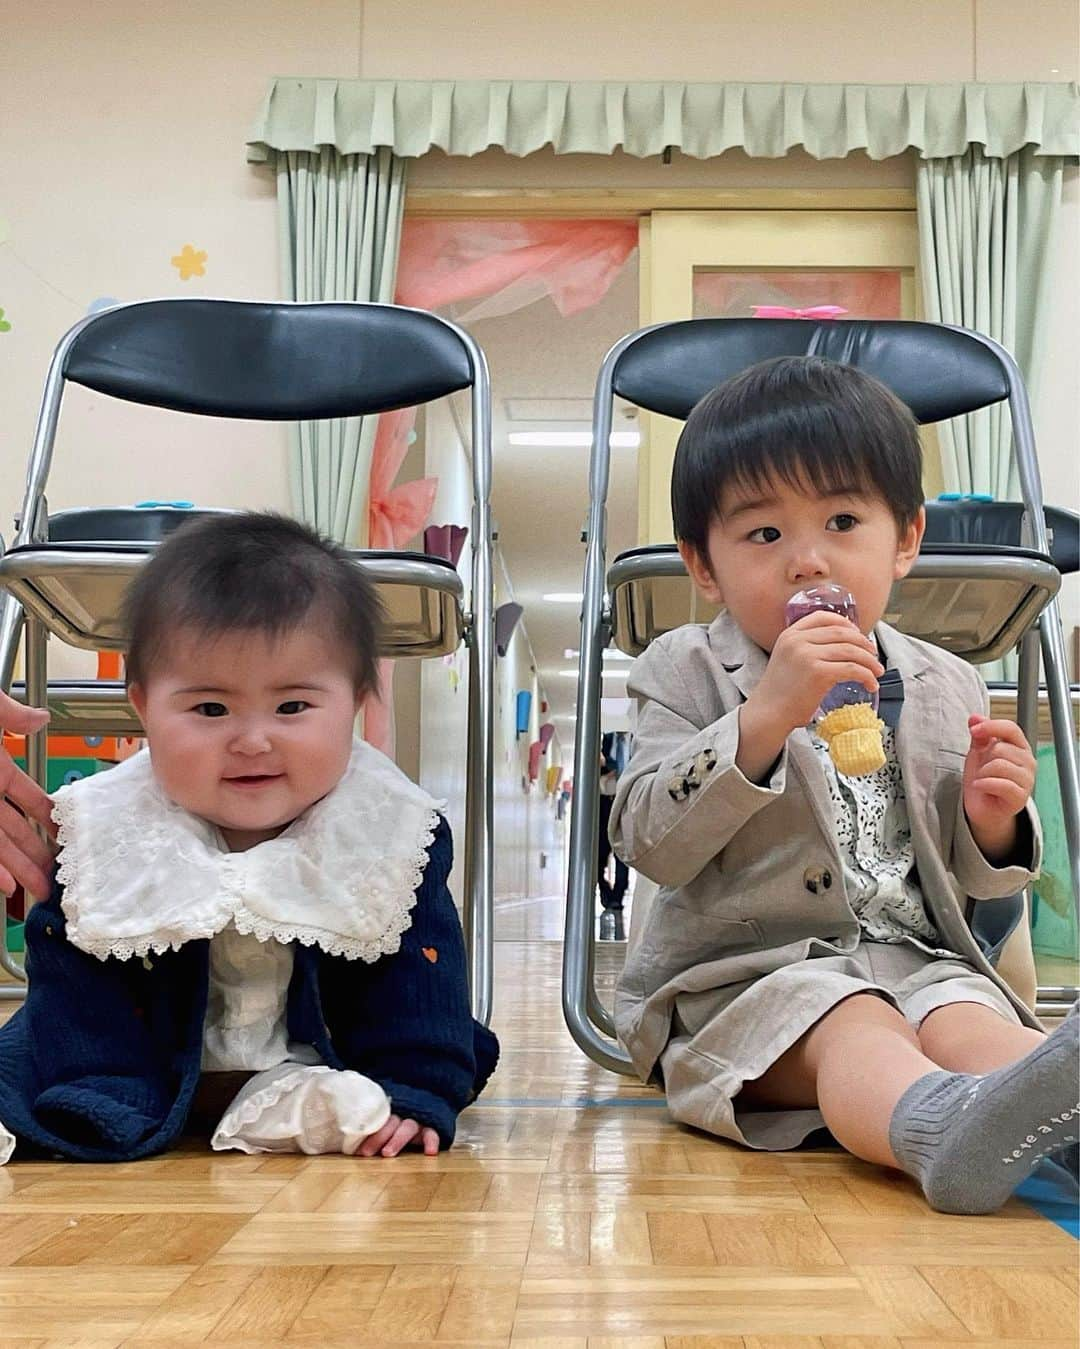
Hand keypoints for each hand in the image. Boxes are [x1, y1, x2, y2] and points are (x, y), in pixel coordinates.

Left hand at [0, 692, 56, 899]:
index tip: (63, 831)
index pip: (28, 797)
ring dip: (16, 869)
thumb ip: (12, 715)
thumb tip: (39, 718)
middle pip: (14, 830)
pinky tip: (4, 884)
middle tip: (53, 874)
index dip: (48, 815)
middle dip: (36, 854)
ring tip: (37, 889)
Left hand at [356, 1114, 439, 1157]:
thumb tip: (343, 1139)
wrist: (421, 1108)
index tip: (358, 1151)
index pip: (376, 1119)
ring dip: (397, 1139)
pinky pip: (432, 1133)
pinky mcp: (430, 1128)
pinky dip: (431, 1141)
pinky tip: (430, 1152)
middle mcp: (401, 1115)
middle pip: (390, 1122)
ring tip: (388, 1153)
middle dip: (378, 1137)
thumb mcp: (377, 1124)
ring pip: (408, 1126)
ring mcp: (416, 1121)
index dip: (367, 1134)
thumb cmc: (390, 1124)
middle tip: (367, 1152)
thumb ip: (365, 1129)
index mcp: (386, 1114)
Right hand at [749, 611, 882, 736]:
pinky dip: (867, 676)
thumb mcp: (786, 659)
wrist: (768, 714)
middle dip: (864, 643)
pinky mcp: (819, 673)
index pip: (823, 617)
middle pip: (842, 633)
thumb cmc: (780, 693)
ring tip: (877, 671)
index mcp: (790, 635)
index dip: (845, 623)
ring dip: (869, 661)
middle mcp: (798, 641)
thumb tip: (839, 648)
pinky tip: (871, 684)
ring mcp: (808, 655)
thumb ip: (805, 648)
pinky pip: (852, 669)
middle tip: (873, 655)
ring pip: (851, 651)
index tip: (858, 634)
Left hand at [963, 715, 1035, 862]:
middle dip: (983, 758)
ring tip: (982, 779)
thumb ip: (979, 735)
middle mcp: (1027, 762)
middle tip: (981, 770)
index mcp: (1019, 747)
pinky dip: (984, 784)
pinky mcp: (1020, 797)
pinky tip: (980, 786)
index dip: (991, 726)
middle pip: (1001, 748)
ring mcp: (1026, 780)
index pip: (1011, 728)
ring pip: (1000, 765)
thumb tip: (975, 717)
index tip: (973, 730)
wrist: (982, 808)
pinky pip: (1001, 784)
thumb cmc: (983, 779)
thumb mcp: (978, 753)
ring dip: (982, 773)